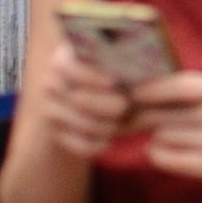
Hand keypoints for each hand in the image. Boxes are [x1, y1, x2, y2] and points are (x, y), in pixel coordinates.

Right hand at [12, 19, 141, 167]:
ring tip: (120, 124)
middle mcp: (52, 82)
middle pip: (77, 97)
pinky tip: (107, 142)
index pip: (69, 66)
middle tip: (125, 106)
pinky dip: (93, 145)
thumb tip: (152, 65)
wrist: (97, 105)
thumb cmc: (121, 80)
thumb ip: (133, 64)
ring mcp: (49, 108)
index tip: (114, 82)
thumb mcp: (126, 68)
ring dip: (104, 126)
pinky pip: (75, 143)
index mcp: (66, 57)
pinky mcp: (54, 133)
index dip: (91, 75)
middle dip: (105, 104)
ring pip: (79, 122)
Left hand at [123, 65, 201, 202]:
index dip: (144, 91)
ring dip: (159, 138)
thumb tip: (139, 90)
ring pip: (159, 135)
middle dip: (139, 116)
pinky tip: (175, 153)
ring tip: (177, 139)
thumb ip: (193, 90)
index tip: (129, 96)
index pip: (170, 84)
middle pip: (156, 112)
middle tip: (129, 119)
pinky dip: (162, 155)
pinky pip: (164, 157)